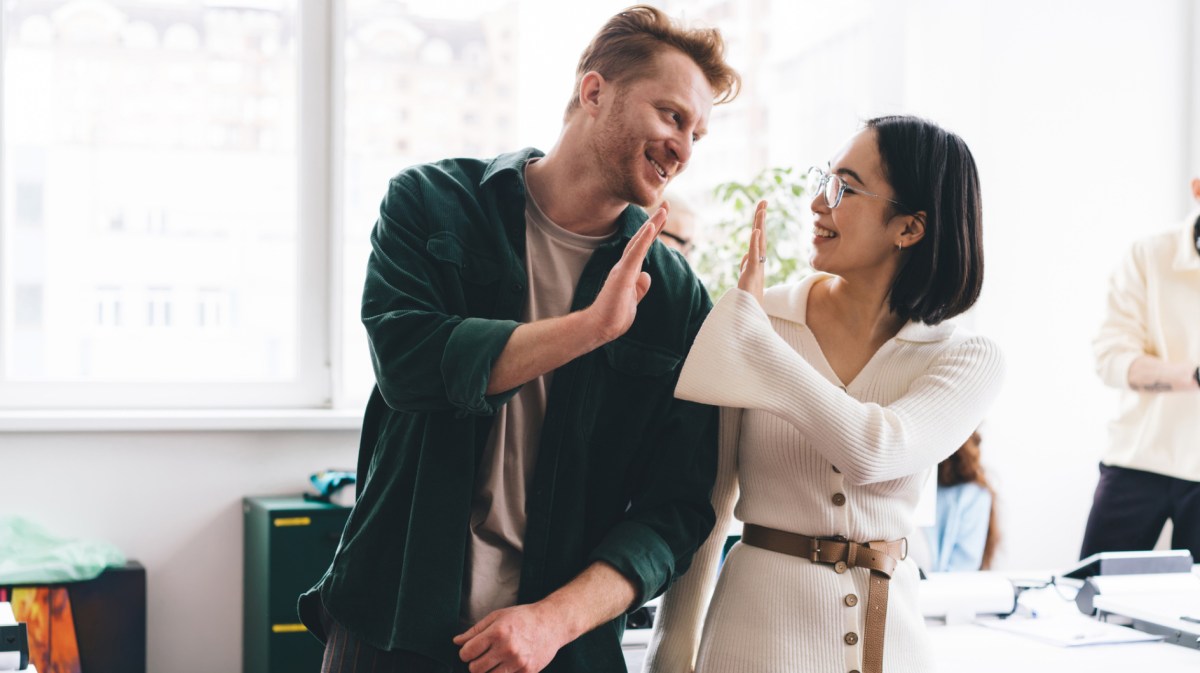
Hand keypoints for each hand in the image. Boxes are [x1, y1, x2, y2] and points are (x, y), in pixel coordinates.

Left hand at [453, 603, 568, 672]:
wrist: (551, 623)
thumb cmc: (523, 617)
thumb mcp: (497, 616)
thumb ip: (475, 630)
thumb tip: (457, 641)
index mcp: (497, 632)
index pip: (467, 652)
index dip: (465, 653)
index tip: (470, 651)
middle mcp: (507, 648)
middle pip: (475, 669)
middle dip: (474, 664)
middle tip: (482, 657)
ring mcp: (518, 662)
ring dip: (487, 672)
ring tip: (493, 662)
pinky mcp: (527, 672)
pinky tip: (505, 666)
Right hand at [584, 205, 666, 342]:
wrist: (599, 327)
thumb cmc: (613, 315)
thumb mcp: (633, 299)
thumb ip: (640, 287)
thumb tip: (647, 275)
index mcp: (628, 271)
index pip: (642, 248)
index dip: (653, 232)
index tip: (663, 217)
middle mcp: (625, 266)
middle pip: (642, 240)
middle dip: (655, 222)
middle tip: (666, 205)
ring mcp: (623, 269)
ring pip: (638, 242)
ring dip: (651, 225)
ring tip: (663, 211)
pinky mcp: (622, 276)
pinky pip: (634, 254)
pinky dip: (643, 240)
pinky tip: (650, 227)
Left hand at [737, 200, 767, 302]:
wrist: (750, 312)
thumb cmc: (749, 296)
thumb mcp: (746, 276)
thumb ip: (747, 264)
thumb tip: (747, 254)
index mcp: (757, 260)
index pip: (757, 238)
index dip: (759, 223)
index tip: (761, 208)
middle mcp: (759, 260)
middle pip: (760, 235)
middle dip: (761, 217)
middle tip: (763, 201)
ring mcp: (756, 266)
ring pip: (759, 242)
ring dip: (760, 225)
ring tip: (761, 210)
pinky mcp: (752, 272)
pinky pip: (754, 254)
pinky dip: (755, 242)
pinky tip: (756, 230)